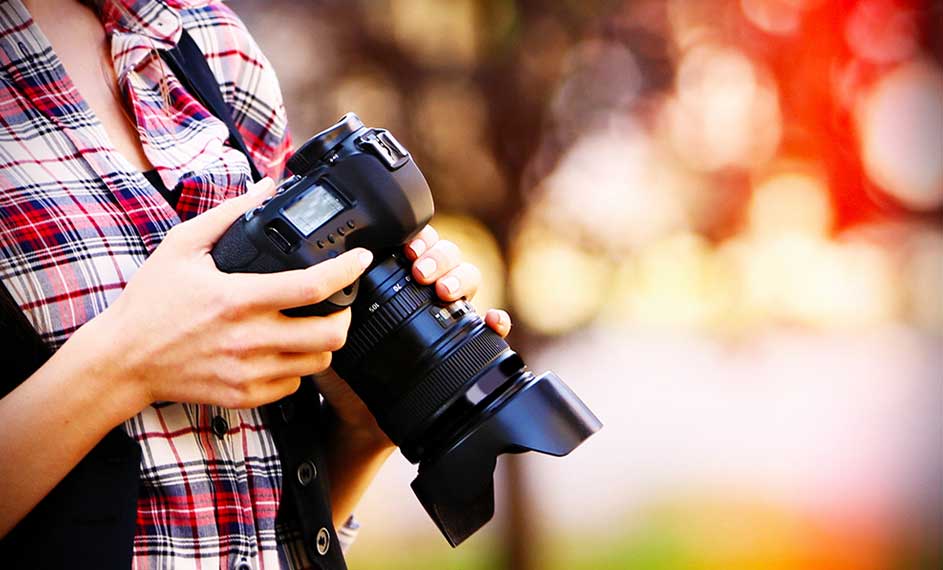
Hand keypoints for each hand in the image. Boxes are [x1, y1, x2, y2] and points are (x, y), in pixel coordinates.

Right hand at [90, 178, 372, 410]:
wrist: (121, 360)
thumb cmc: (150, 302)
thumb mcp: (181, 246)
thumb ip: (228, 214)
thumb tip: (265, 187)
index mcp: (238, 298)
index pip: (311, 286)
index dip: (346, 270)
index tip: (360, 259)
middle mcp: (249, 339)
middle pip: (330, 334)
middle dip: (344, 316)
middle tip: (338, 303)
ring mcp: (248, 372)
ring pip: (317, 363)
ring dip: (323, 342)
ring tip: (311, 326)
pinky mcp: (244, 396)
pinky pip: (293, 386)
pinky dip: (297, 368)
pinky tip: (284, 351)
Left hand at [315, 224, 511, 449]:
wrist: (359, 413)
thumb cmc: (344, 370)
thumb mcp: (332, 330)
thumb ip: (331, 305)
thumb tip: (330, 277)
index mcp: (397, 279)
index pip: (418, 242)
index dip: (419, 238)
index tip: (407, 250)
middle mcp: (426, 291)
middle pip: (447, 254)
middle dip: (438, 257)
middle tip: (421, 273)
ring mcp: (448, 314)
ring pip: (470, 278)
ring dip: (462, 277)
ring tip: (445, 291)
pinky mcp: (465, 343)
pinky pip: (489, 328)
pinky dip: (496, 320)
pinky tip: (491, 321)